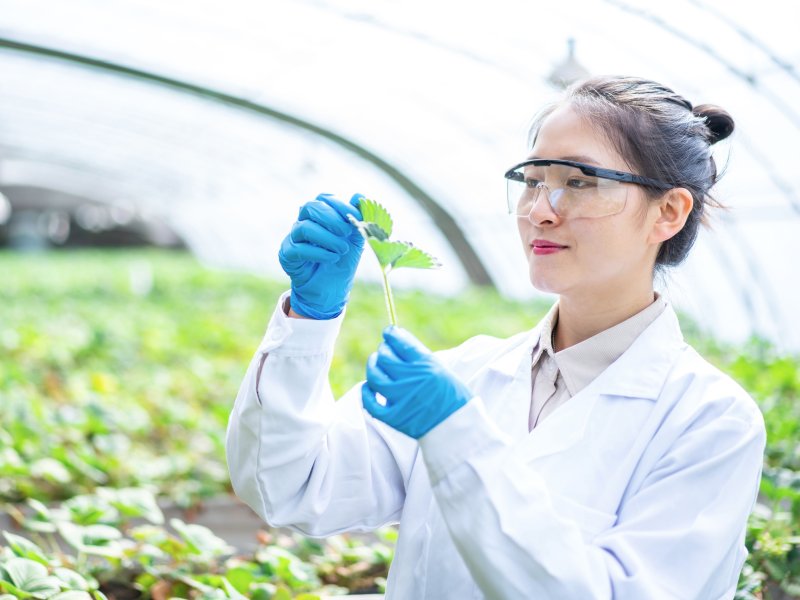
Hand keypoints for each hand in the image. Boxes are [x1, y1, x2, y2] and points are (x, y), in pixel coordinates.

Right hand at [278, 193, 363, 318]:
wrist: (331, 291)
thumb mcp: (355, 240)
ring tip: (342, 249)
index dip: (340, 205)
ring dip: (327, 238)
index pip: (325, 199)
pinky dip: (318, 252)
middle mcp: (304, 222)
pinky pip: (298, 248)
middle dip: (331, 218)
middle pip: (310, 207)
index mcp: (320, 215)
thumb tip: (359, 195)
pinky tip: (332, 258)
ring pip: (304, 227)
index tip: (355, 216)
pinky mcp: (287, 255)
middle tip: (347, 232)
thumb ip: (357, 219)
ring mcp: (294, 238)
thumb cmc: (342, 262)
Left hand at [362, 326, 473, 438]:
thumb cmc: (451, 395)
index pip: (401, 343)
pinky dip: (366, 393)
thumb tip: (397, 337)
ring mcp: (401, 399)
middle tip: (384, 351)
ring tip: (375, 363)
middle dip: (383, 350)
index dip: (391, 335)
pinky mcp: (394, 417)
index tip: (388, 332)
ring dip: (373, 367)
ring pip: (375, 377)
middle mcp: (412, 380)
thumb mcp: (441, 369)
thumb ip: (419, 356)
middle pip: (386, 358)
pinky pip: (371, 403)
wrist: (457, 426)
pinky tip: (368, 387)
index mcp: (426, 365)